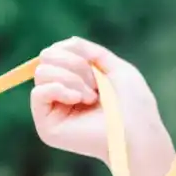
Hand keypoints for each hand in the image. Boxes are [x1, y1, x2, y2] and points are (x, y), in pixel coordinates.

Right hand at [31, 38, 170, 165]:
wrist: (137, 131)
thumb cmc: (133, 104)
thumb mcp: (115, 67)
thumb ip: (91, 52)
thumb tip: (66, 43)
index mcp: (76, 82)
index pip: (56, 52)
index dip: (70, 50)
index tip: (93, 62)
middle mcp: (61, 96)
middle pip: (46, 59)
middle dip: (73, 63)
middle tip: (95, 82)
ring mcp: (53, 111)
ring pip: (42, 73)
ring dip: (71, 78)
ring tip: (91, 96)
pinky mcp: (47, 126)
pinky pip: (38, 93)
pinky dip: (59, 89)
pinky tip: (79, 99)